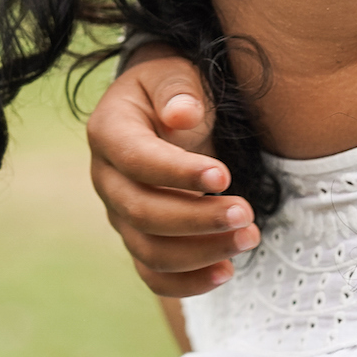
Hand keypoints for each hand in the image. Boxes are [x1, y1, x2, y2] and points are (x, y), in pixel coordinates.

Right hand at [86, 45, 259, 296]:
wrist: (164, 110)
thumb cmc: (172, 90)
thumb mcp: (173, 73)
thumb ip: (177, 89)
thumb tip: (182, 115)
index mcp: (108, 132)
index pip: (136, 160)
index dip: (177, 172)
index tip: (224, 176)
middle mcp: (106, 179)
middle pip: (141, 212)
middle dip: (197, 219)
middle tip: (247, 213)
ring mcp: (119, 214)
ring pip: (149, 250)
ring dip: (201, 252)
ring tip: (250, 238)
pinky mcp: (139, 239)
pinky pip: (154, 274)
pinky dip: (188, 282)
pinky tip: (227, 271)